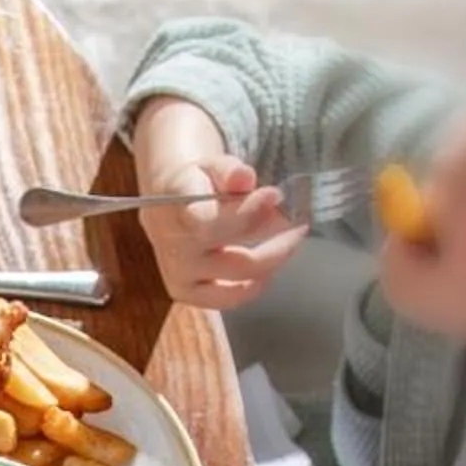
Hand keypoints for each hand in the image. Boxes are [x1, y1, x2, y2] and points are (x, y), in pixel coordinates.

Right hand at [131, 96, 306, 308]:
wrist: (167, 208)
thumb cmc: (196, 184)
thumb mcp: (211, 166)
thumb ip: (229, 170)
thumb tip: (246, 179)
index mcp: (178, 213)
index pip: (210, 222)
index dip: (247, 212)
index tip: (276, 195)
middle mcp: (177, 250)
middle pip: (233, 258)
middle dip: (275, 241)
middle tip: (298, 223)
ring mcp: (181, 275)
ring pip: (236, 280)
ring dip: (271, 262)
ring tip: (289, 242)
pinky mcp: (185, 292)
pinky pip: (225, 299)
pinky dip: (252, 288)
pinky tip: (267, 271)